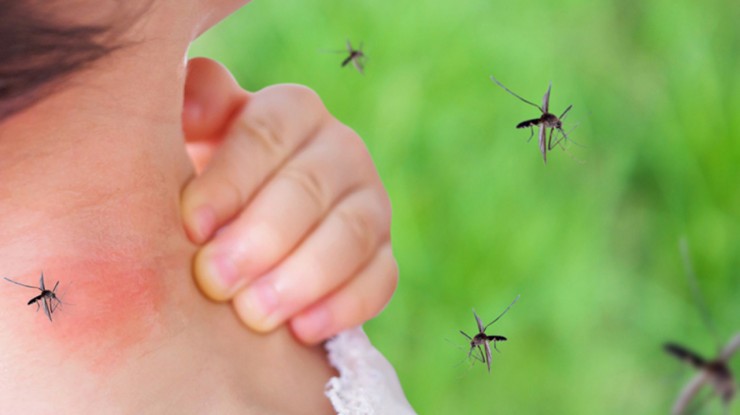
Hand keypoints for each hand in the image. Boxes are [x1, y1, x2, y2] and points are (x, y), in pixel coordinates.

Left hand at [180, 58, 397, 343]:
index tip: (191, 226)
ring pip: (351, 234)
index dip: (229, 181)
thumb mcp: (194, 139)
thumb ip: (193, 110)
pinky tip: (301, 330)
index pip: (266, 134)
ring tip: (254, 316)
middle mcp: (340, 149)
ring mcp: (370, 203)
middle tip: (215, 280)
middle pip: (309, 187)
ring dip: (302, 277)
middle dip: (262, 238)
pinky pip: (380, 279)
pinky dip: (343, 306)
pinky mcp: (383, 254)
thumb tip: (194, 98)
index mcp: (291, 112)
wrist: (249, 229)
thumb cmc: (212, 183)